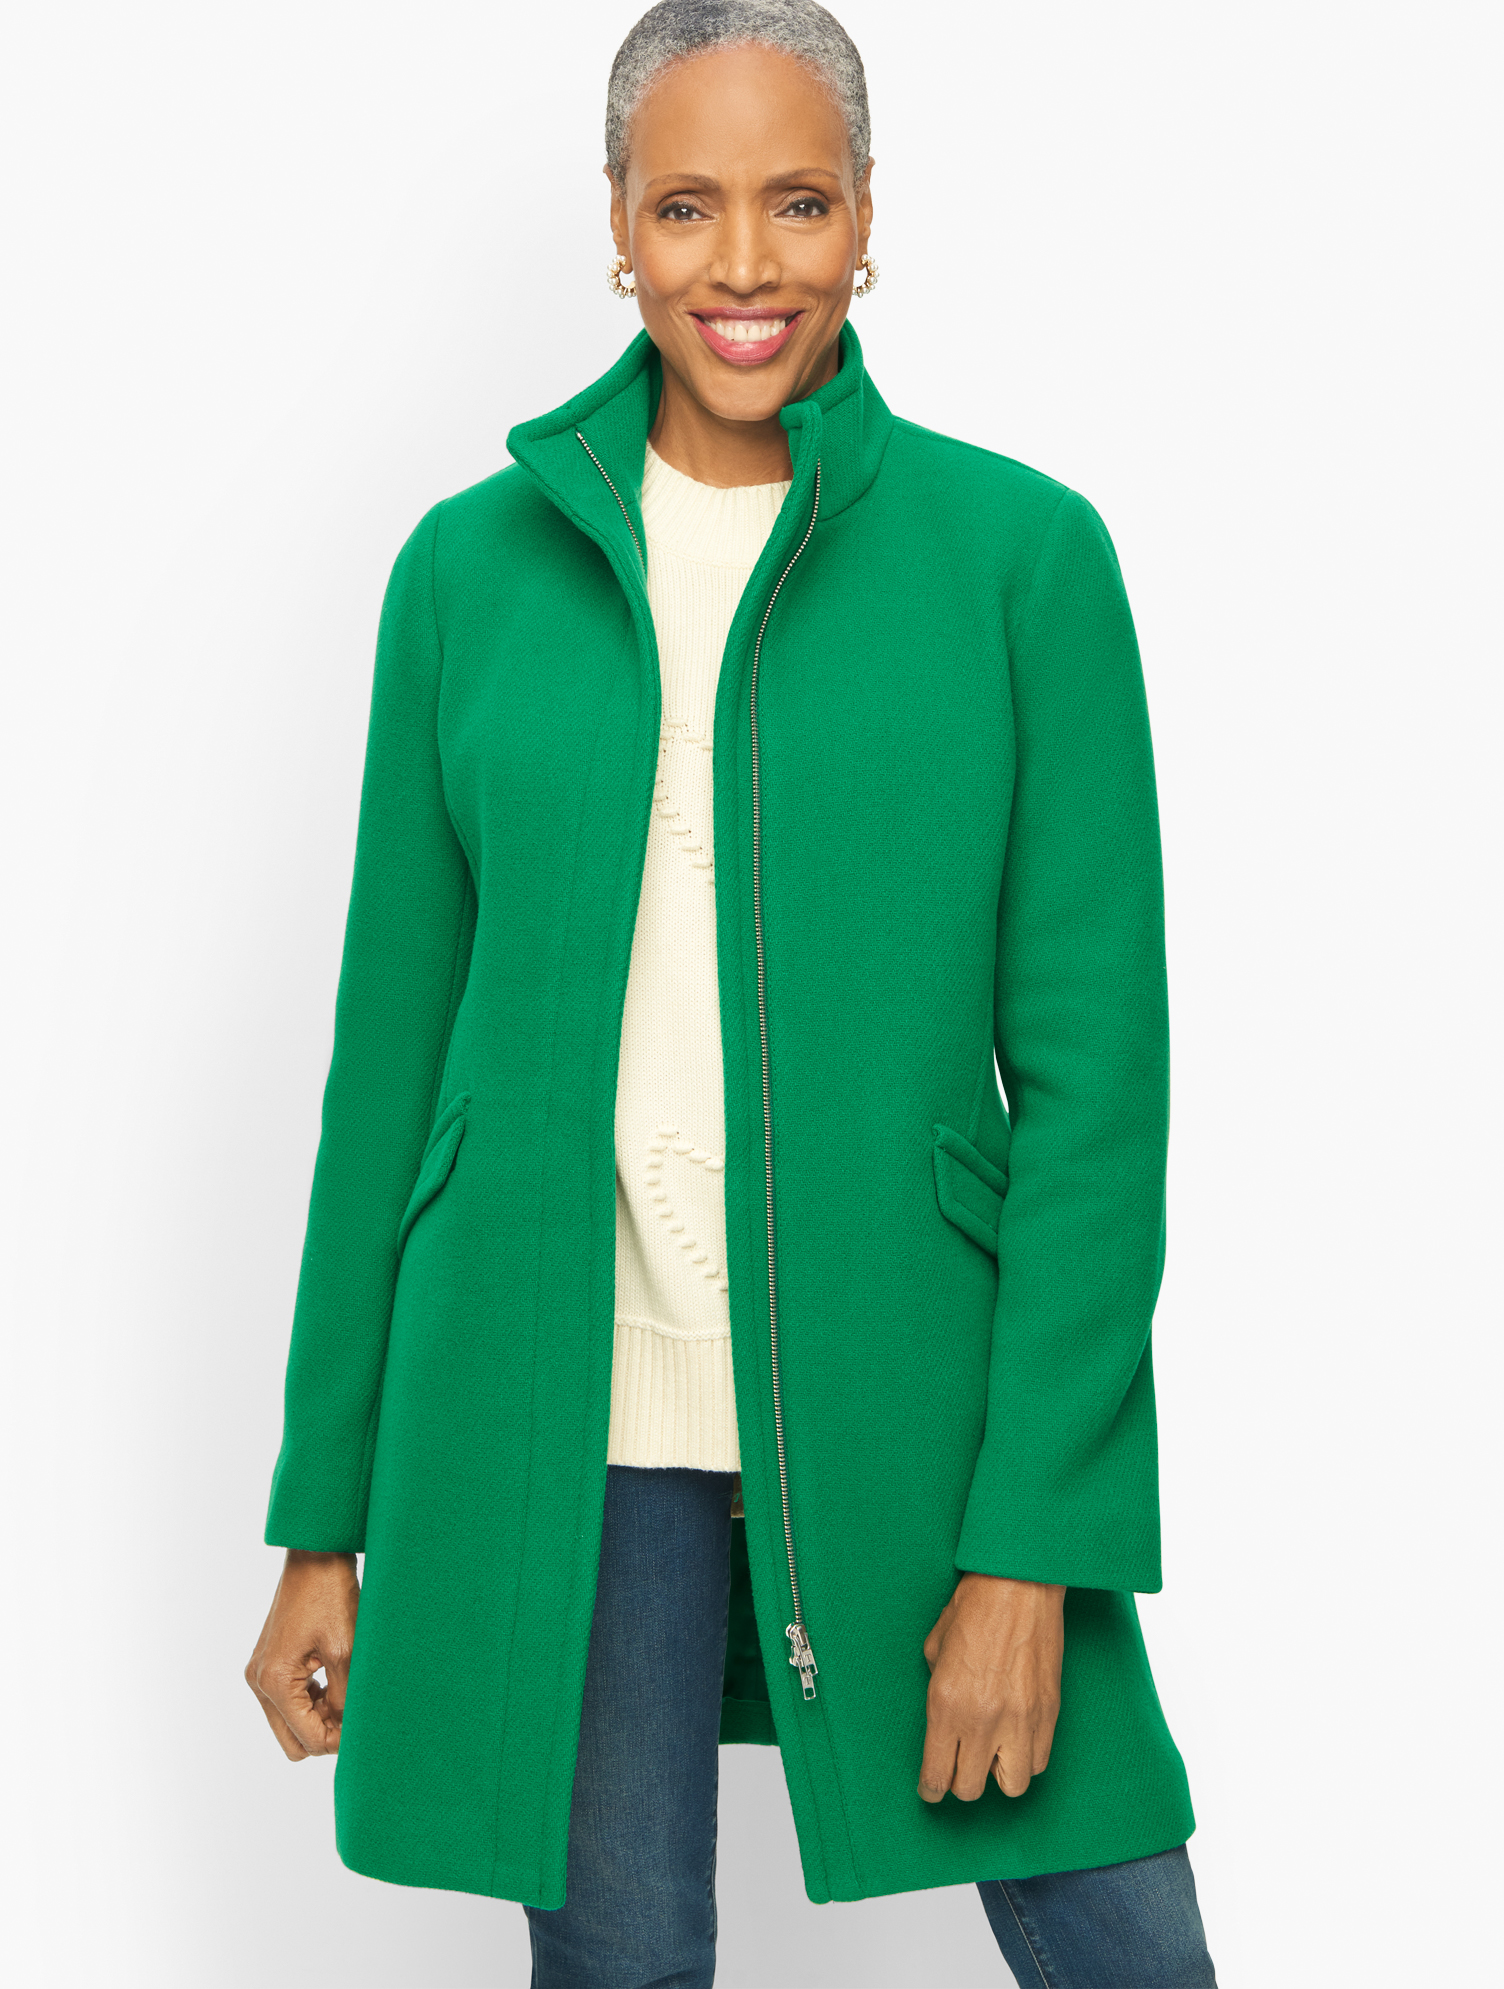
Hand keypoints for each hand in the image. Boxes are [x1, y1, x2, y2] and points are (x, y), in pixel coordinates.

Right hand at [245, 1550, 360, 1758]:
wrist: (316, 1556)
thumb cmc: (331, 1597)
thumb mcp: (345, 1651)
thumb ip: (345, 1698)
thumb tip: (349, 1731)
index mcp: (274, 1681)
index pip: (306, 1738)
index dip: (338, 1742)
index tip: (363, 1729)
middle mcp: (259, 1681)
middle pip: (292, 1740)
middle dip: (324, 1734)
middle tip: (354, 1715)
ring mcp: (260, 1672)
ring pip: (289, 1722)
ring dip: (318, 1718)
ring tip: (348, 1694)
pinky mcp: (268, 1662)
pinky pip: (287, 1700)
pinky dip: (311, 1701)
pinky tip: (334, 1683)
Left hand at [918, 1572, 1064, 1802]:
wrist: (1019, 1582)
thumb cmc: (974, 1606)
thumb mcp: (935, 1647)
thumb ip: (936, 1689)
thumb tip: (944, 1718)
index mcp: (946, 1704)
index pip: (937, 1774)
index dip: (931, 1789)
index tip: (930, 1790)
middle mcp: (983, 1721)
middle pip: (970, 1789)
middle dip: (960, 1782)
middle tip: (958, 1764)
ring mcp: (1020, 1720)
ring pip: (1012, 1787)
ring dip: (998, 1775)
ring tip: (992, 1752)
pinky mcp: (1049, 1714)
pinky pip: (1039, 1762)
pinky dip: (1026, 1758)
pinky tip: (1016, 1738)